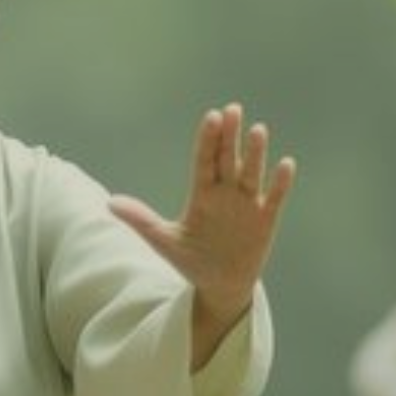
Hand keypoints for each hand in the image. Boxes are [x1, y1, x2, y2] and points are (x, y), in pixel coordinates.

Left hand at [109, 103, 296, 335]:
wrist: (219, 285)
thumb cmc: (192, 260)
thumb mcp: (164, 241)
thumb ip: (141, 220)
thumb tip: (110, 203)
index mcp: (202, 194)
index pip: (204, 161)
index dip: (208, 140)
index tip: (212, 116)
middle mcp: (226, 193)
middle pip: (227, 160)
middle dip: (230, 137)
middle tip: (232, 110)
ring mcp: (247, 205)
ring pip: (251, 174)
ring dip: (255, 154)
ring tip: (257, 130)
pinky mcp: (265, 220)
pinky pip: (274, 198)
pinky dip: (279, 183)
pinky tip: (286, 164)